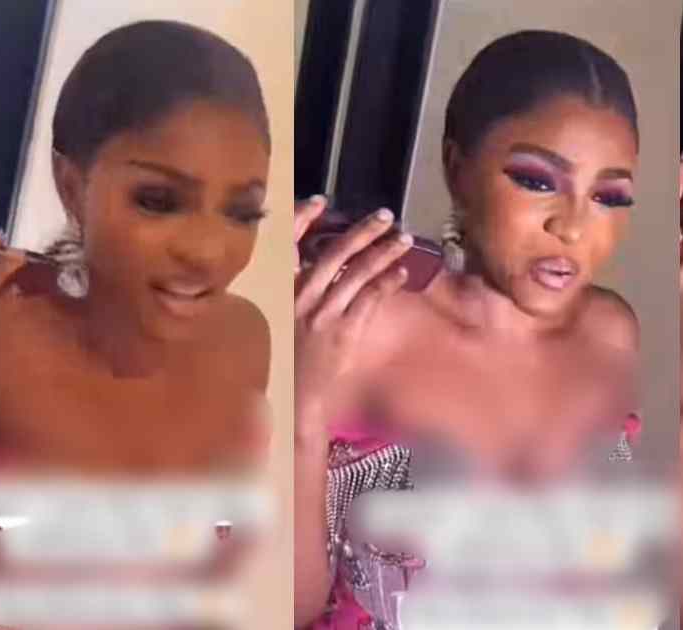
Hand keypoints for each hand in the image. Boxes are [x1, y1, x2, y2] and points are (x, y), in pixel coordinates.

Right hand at [293, 196, 410, 444]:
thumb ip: (292, 290)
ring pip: (356, 274)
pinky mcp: (343, 334)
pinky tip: (402, 273)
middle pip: (333, 255)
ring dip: (383, 253)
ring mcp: (323, 316)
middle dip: (362, 231)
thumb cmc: (285, 359)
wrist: (291, 400)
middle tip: (385, 216)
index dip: (301, 220)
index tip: (320, 201)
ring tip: (404, 239)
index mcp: (279, 292)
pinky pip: (369, 301)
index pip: (286, 247)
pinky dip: (387, 284)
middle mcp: (299, 299)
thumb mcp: (278, 319)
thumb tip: (311, 258)